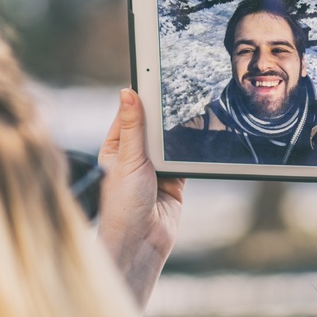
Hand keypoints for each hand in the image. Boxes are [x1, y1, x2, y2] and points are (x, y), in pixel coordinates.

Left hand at [97, 88, 185, 307]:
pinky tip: (201, 134)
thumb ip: (133, 126)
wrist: (142, 242)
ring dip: (179, 131)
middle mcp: (135, 157)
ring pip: (171, 141)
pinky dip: (192, 149)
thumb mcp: (128, 159)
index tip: (154, 74)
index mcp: (115, 149)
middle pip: (153, 126)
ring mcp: (156, 169)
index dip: (141, 96)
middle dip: (164, 112)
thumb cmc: (123, 205)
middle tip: (179, 88)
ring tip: (193, 106)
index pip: (129, 115)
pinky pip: (186, 158)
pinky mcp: (175, 181)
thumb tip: (128, 92)